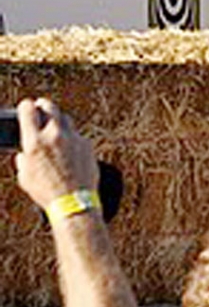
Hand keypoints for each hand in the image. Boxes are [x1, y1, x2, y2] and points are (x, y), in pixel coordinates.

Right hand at [15, 98, 97, 212]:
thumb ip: (23, 160)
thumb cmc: (46, 192)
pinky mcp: (86, 143)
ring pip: (65, 118)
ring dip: (58, 121)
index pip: (28, 110)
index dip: (26, 106)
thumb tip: (24, 155)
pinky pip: (77, 135)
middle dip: (44, 105)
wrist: (73, 201)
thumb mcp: (25, 177)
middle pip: (50, 106)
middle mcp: (54, 135)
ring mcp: (73, 137)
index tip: (26, 106)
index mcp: (35, 142)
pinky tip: (69, 149)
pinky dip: (71, 139)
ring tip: (54, 128)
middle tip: (41, 106)